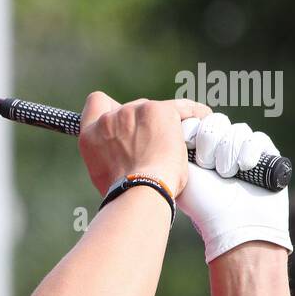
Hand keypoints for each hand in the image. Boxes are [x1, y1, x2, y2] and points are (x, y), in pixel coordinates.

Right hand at [78, 93, 212, 196]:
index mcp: (90, 135)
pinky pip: (182, 108)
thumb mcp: (104, 174)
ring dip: (164, 123)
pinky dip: (195, 114)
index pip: (97, 103)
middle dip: (143, 124)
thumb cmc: (125, 193)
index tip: (125, 124)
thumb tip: (122, 158)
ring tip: (179, 143)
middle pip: (131, 108)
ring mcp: (133, 111)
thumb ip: (108, 156)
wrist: (139, 192)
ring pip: (155, 109)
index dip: (111, 110)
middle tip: (156, 147)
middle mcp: (109, 118)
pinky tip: (204, 120)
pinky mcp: (158, 111)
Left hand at [176, 113, 291, 263]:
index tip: (191, 148)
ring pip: (238, 129)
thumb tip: (177, 121)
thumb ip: (177, 145)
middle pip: (217, 121)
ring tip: (226, 174)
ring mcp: (244, 152)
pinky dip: (250, 151)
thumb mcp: (182, 172)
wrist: (234, 225)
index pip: (197, 121)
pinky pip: (258, 138)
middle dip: (211, 141)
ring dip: (229, 150)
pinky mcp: (267, 157)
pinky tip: (245, 168)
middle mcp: (221, 149)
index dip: (195, 130)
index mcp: (198, 151)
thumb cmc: (203, 204)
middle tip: (208, 164)